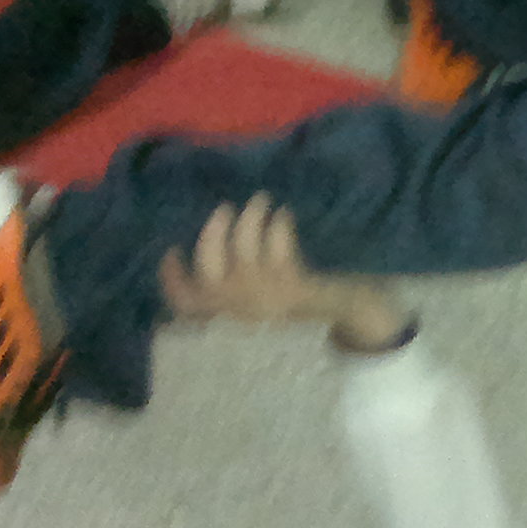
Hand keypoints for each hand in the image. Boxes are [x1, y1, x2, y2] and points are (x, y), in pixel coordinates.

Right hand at [159, 196, 409, 347]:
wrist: (355, 321)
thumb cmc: (307, 315)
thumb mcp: (263, 314)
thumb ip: (231, 299)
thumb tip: (197, 266)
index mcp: (227, 325)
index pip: (185, 305)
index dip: (172, 279)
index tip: (171, 252)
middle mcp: (241, 316)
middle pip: (208, 271)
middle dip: (212, 235)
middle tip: (224, 208)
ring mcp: (267, 302)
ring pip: (243, 252)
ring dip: (250, 220)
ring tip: (261, 202)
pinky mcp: (294, 289)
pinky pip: (278, 250)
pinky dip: (278, 227)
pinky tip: (283, 216)